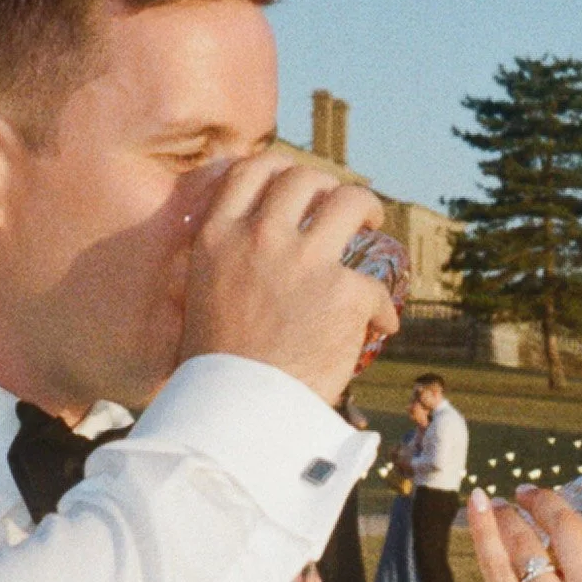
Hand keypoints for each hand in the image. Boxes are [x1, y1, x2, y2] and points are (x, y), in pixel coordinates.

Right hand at [178, 154, 398, 399]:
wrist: (237, 412)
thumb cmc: (216, 369)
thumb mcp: (199, 298)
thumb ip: (223, 263)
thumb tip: (247, 250)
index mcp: (218, 237)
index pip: (251, 170)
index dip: (280, 169)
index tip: (297, 182)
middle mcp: (261, 238)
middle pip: (305, 178)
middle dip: (329, 187)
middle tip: (342, 207)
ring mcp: (305, 262)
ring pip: (352, 201)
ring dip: (367, 208)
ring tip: (373, 224)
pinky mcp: (344, 294)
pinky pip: (378, 284)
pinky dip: (382, 307)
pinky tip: (379, 326)